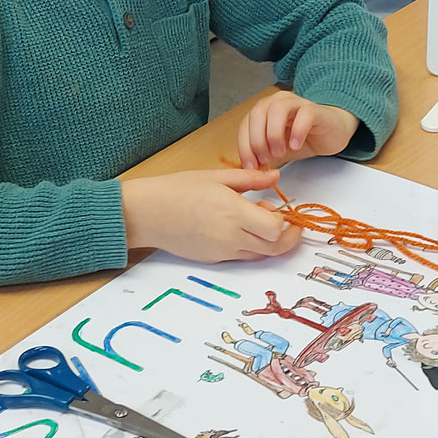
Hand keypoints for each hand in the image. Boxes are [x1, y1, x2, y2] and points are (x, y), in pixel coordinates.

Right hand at [121, 167, 301, 263]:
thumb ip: (251, 179)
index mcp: (234, 212)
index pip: (276, 229)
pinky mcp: (213, 260)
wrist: (147, 213)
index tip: (285, 212)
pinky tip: (240, 229)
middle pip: (274, 248)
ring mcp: (222, 252)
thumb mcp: (217, 177)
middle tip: (290, 226)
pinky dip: (250, 247)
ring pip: (259, 256)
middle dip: (288, 239)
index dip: (286, 222)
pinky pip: (241, 257)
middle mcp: (231, 237)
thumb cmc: (177, 190)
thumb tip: (276, 178)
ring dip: (268, 243)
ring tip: (260, 223)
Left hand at [236, 93, 360, 170]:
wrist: (332, 132)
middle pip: (258, 113)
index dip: (245, 146)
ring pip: (278, 109)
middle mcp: (278, 101)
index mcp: (265, 110)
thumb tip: (248, 168)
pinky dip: (297, 131)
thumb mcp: (277, 149)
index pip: (246, 123)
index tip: (250, 166)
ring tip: (279, 153)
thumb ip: (262, 154)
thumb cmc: (303, 139)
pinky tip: (296, 146)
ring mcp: (297, 103)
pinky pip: (304, 114)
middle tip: (265, 160)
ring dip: (274, 134)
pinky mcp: (315, 110)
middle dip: (257, 140)